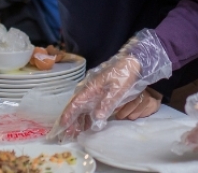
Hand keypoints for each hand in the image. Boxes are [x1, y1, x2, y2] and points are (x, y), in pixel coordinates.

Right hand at [52, 29, 172, 141]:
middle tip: (68, 135)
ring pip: (83, 108)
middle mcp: (90, 91)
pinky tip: (89, 124)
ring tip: (77, 132)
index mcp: (90, 88)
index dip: (67, 116)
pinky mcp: (102, 93)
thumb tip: (96, 121)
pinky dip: (88, 116)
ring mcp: (96, 92)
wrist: (135, 62)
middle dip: (71, 121)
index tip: (62, 127)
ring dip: (79, 120)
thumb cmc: (124, 75)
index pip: (75, 104)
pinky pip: (91, 107)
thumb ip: (106, 105)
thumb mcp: (116, 90)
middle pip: (76, 108)